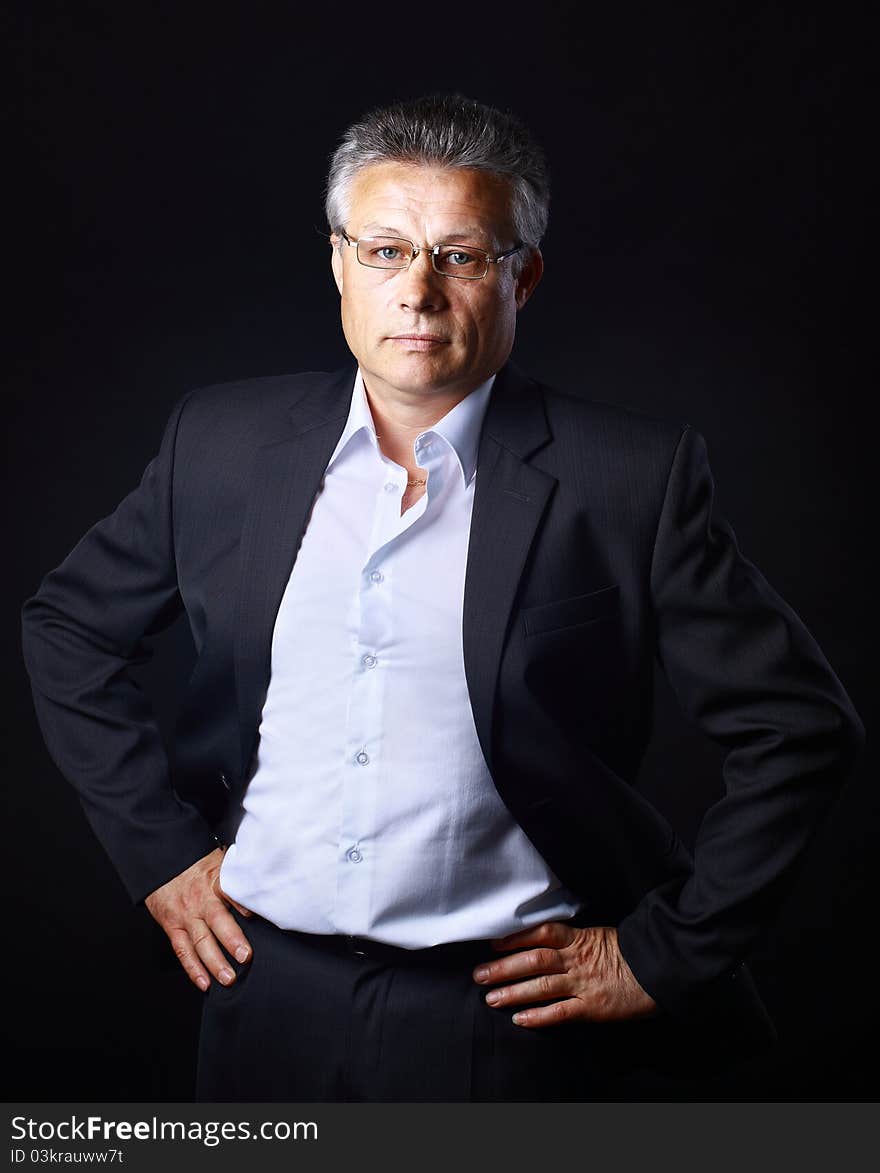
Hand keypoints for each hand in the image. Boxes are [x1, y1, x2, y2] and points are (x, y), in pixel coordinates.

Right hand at [144, 847, 253, 991]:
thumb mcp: (220, 862)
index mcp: (215, 881)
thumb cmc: (197, 866)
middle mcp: (201, 900)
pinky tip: (204, 983)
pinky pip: (183, 951)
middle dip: (231, 940)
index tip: (255, 914)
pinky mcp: (173, 927)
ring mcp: (186, 916)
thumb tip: (266, 884)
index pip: (230, 890)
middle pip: (217, 920)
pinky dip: (193, 969)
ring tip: (228, 978)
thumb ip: (238, 876)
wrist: (163, 865)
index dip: (241, 902)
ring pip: (200, 942)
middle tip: (245, 956)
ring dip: (214, 962)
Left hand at [472, 921, 657, 1027]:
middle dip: (504, 967)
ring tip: (492, 998)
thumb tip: (546, 939)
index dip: (515, 938)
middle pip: (533, 960)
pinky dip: (539, 1016)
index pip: (540, 934)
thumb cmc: (631, 952)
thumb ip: (574, 939)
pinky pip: (560, 1012)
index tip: (493, 943)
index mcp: (578, 939)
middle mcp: (576, 960)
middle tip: (479, 974)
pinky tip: (520, 1019)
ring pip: (541, 986)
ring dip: (513, 992)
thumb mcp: (599, 936)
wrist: (660, 969)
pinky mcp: (592, 1008)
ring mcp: (583, 984)